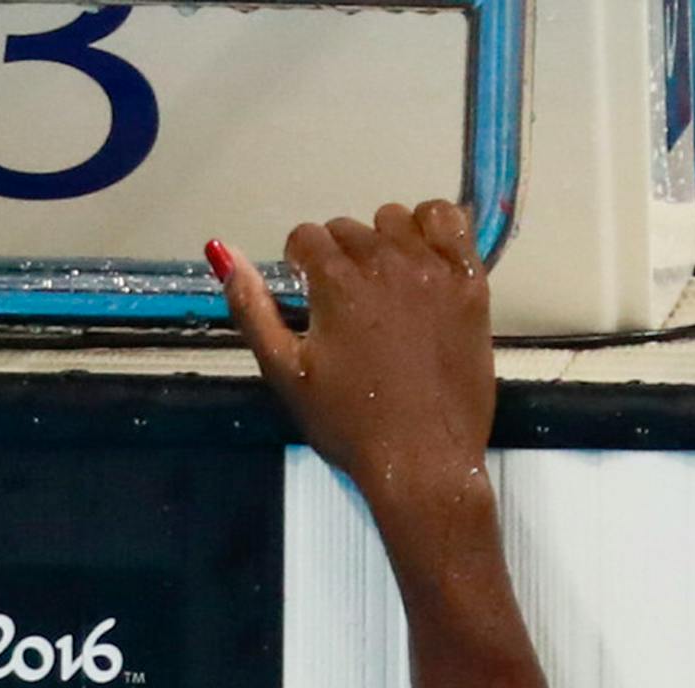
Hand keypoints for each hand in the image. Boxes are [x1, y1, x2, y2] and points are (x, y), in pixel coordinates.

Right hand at [212, 201, 494, 513]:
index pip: (307, 237)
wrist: (423, 461)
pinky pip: (451, 223)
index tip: (310, 294)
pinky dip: (435, 229)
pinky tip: (425, 258)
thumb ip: (252, 309)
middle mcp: (386, 261)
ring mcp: (433, 269)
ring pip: (399, 219)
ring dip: (384, 240)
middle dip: (339, 257)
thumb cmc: (349, 426)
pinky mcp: (470, 283)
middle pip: (350, 228)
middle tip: (348, 305)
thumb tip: (223, 251)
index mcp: (336, 282)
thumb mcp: (286, 373)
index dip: (301, 265)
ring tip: (385, 284)